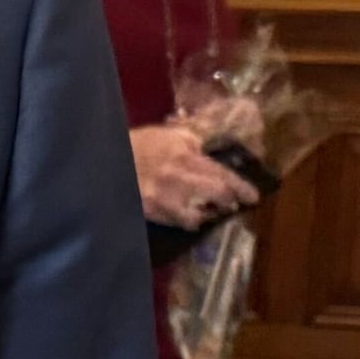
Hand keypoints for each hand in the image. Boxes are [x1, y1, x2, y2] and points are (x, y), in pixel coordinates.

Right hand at [130, 121, 250, 229]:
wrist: (106, 161)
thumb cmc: (138, 145)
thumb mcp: (168, 135)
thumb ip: (193, 142)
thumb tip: (213, 152)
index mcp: (186, 156)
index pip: (222, 174)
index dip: (241, 188)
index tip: (253, 197)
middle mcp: (180, 180)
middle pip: (216, 196)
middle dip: (228, 202)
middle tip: (232, 204)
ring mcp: (165, 199)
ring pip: (198, 217)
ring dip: (206, 216)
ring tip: (208, 212)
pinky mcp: (153, 213)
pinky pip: (178, 223)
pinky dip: (187, 221)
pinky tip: (188, 217)